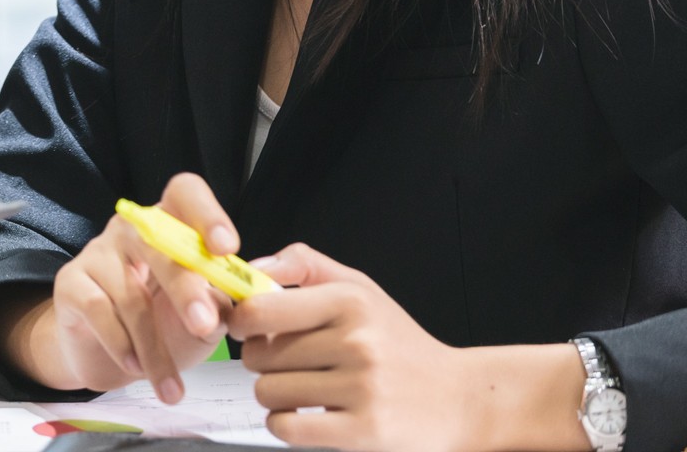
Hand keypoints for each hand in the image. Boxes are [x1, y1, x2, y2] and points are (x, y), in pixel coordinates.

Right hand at [23, 173, 238, 399]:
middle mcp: (131, 229)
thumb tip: (249, 298)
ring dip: (156, 349)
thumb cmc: (163, 326)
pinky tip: (135, 368)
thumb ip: (223, 302)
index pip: (185, 194)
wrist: (106, 356)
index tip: (226, 250)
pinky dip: (122, 346)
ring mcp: (97, 252)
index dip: (206, 215)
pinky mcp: (70, 281)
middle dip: (185, 289)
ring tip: (172, 388)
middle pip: (159, 243)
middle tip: (203, 327)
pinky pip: (100, 312)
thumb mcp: (204, 316)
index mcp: (170, 224)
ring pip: (132, 296)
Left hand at [232, 243, 472, 451]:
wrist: (457, 397)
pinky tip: (302, 415)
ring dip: (273, 394)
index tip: (245, 327)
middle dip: (261, 360)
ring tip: (300, 388)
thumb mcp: (359, 288)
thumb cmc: (398, 342)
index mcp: (350, 302)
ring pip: (268, 392)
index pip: (260, 310)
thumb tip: (254, 267)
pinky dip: (284, 424)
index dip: (241, 320)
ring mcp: (362, 389)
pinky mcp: (365, 431)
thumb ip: (304, 266)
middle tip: (285, 362)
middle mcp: (357, 342)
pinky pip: (287, 428)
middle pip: (259, 355)